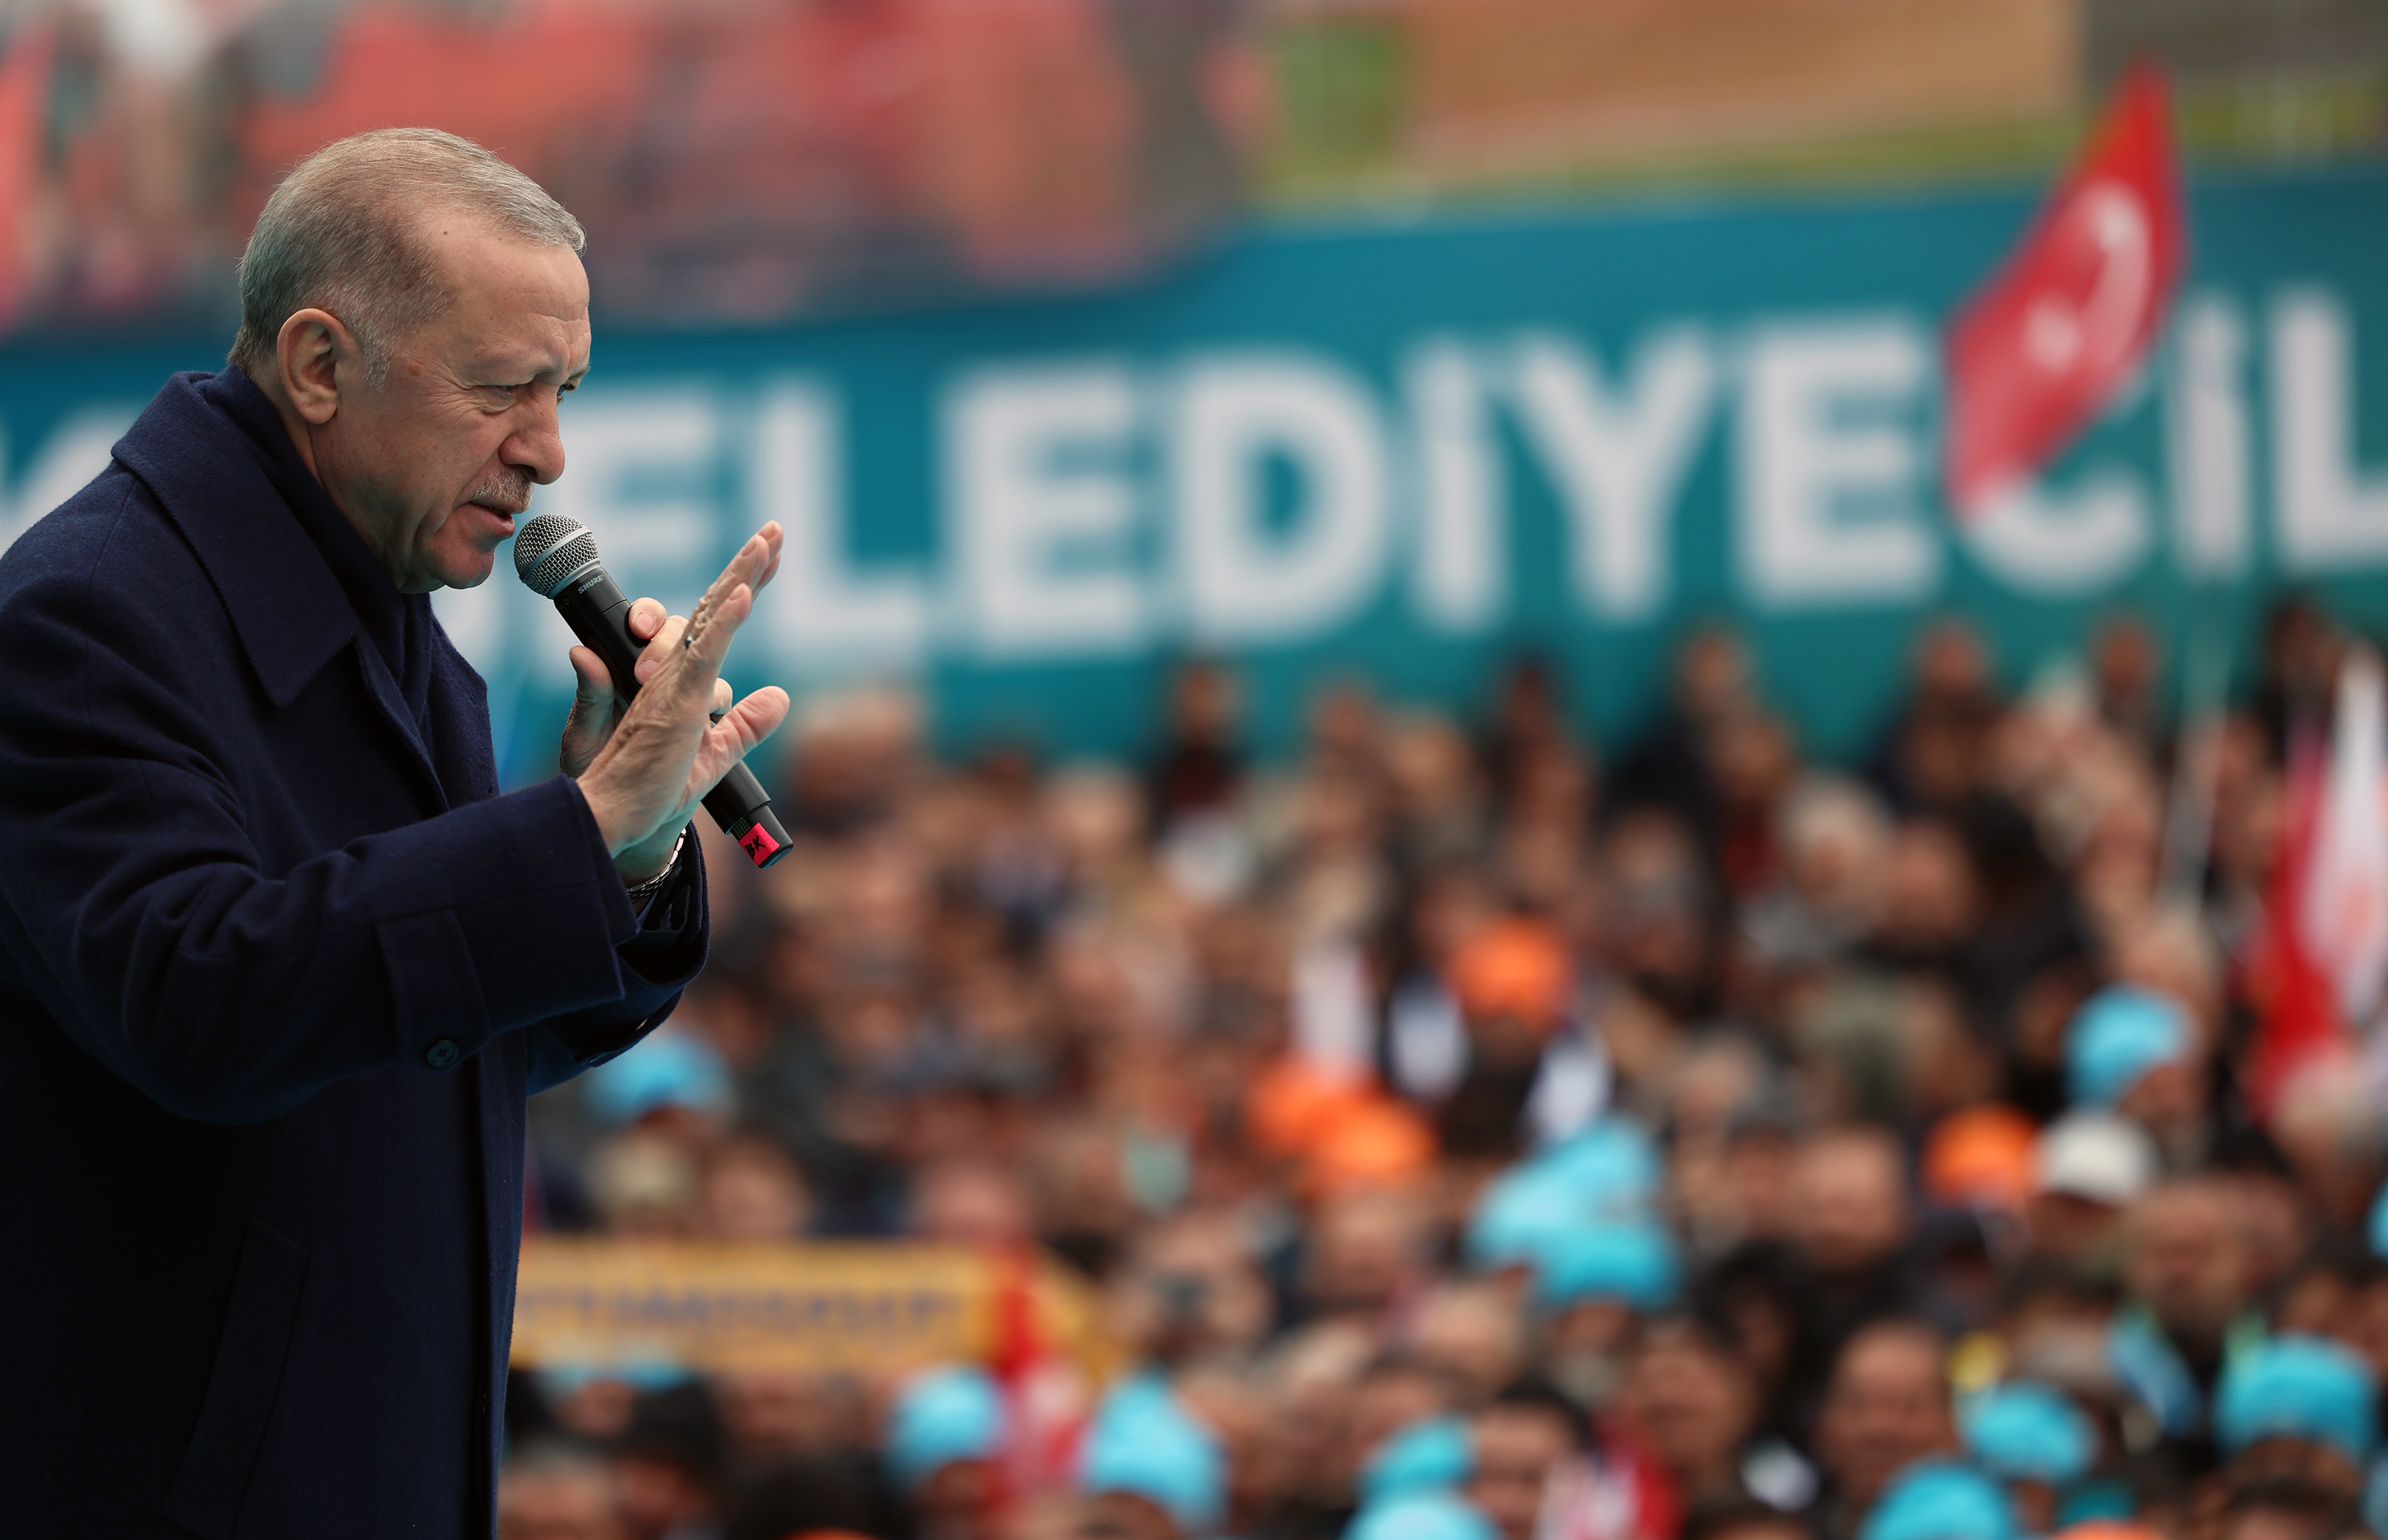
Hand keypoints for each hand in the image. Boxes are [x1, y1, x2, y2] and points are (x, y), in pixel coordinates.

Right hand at [571, 524, 789, 879]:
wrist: (616, 821)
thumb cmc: (650, 788)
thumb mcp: (714, 755)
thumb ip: (745, 726)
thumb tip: (780, 697)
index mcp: (687, 682)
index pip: (719, 624)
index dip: (745, 587)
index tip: (771, 556)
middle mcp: (677, 673)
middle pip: (714, 607)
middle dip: (747, 567)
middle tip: (774, 530)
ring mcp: (675, 683)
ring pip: (708, 618)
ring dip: (740, 577)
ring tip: (766, 543)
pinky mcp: (675, 702)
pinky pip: (703, 653)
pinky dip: (726, 622)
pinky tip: (746, 594)